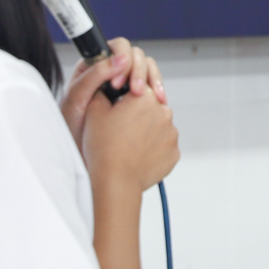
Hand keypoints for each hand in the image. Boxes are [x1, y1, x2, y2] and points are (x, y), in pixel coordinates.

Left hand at [59, 37, 166, 145]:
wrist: (80, 150)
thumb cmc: (71, 124)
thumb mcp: (77, 96)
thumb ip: (96, 74)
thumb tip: (120, 58)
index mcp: (95, 65)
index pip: (117, 48)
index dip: (123, 59)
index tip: (119, 82)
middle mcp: (112, 71)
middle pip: (136, 57)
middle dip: (139, 72)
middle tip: (135, 92)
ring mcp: (126, 84)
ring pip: (147, 70)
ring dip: (152, 80)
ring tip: (152, 97)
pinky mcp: (137, 98)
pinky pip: (152, 87)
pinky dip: (158, 92)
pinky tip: (159, 102)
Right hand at [80, 77, 179, 198]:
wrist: (115, 181)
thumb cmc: (104, 148)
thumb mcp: (94, 111)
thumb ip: (102, 92)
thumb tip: (106, 88)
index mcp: (145, 97)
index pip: (139, 87)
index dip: (126, 97)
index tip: (118, 109)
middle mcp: (164, 112)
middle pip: (151, 107)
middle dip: (138, 114)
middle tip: (120, 130)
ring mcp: (171, 134)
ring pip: (158, 127)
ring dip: (147, 131)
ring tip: (128, 145)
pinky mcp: (174, 153)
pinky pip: (164, 145)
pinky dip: (154, 149)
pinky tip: (137, 155)